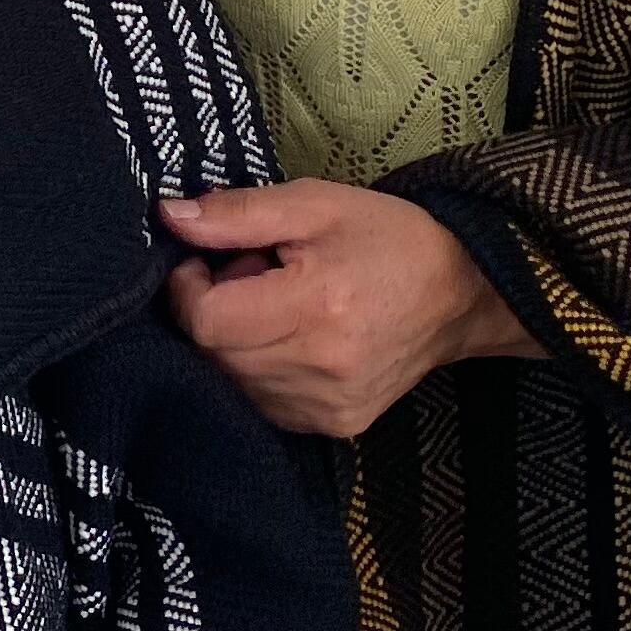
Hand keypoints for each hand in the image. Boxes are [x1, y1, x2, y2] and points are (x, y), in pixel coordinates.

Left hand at [159, 178, 537, 438]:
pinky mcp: (334, 426)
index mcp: (316, 308)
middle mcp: (320, 370)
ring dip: (236, 342)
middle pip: (214, 355)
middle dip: (213, 311)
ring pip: (233, 382)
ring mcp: (328, 407)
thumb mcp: (315, 204)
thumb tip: (170, 217)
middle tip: (249, 272)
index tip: (202, 260)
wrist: (461, 293)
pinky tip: (292, 336)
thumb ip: (237, 214)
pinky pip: (262, 402)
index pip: (208, 323)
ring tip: (276, 303)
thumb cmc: (387, 238)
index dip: (187, 289)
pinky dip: (259, 369)